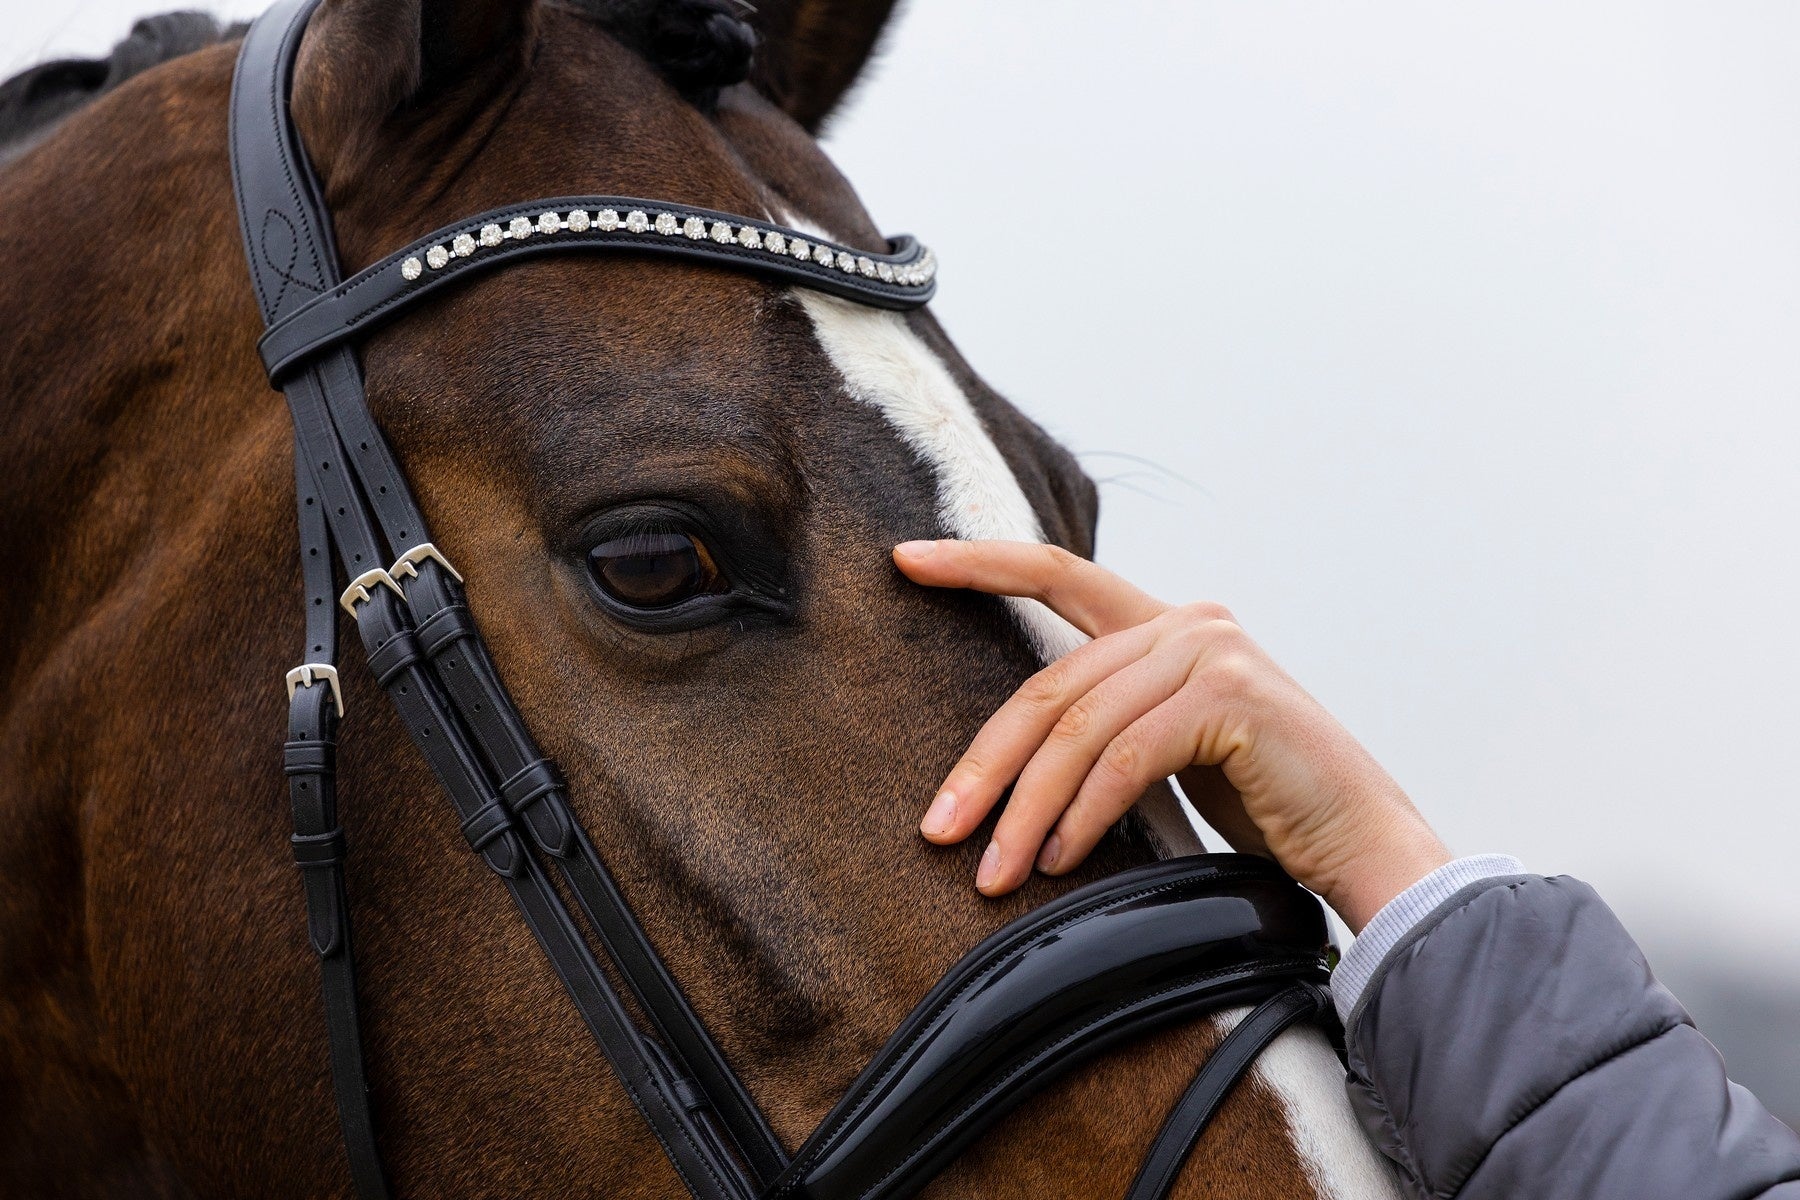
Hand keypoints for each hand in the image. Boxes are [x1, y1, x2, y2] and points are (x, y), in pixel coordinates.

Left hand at [893, 539, 1450, 931]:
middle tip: (939, 829)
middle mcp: (1189, 621)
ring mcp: (1212, 651)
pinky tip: (1061, 858)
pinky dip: (1084, 814)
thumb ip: (1112, 723)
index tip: (906, 559)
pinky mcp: (1231, 696)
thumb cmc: (1265, 806)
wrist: (1363, 842)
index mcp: (1168, 624)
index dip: (978, 562)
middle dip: (986, 764)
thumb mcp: (1172, 749)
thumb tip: (1015, 758)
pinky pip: (1125, 757)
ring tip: (997, 872)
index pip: (1058, 575)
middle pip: (1051, 685)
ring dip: (1029, 809)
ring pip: (1079, 728)